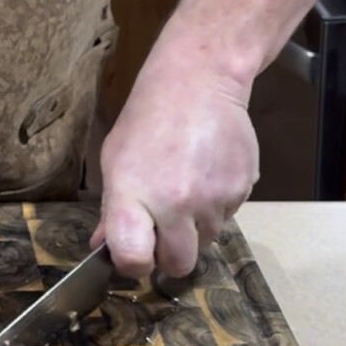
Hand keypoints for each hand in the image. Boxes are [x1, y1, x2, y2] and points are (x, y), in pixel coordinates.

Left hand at [92, 46, 258, 279]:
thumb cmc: (148, 117)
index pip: (135, 260)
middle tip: (166, 225)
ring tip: (188, 185)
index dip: (135, 265)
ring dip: (197, 226)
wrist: (198, 80)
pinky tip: (207, 172)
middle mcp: (175, 203)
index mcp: (134, 195)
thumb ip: (112, 208)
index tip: (136, 252)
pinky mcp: (241, 189)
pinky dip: (218, 204)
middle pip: (180, 264)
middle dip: (172, 252)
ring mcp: (213, 198)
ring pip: (208, 240)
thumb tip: (104, 246)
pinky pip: (228, 216)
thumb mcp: (116, 159)